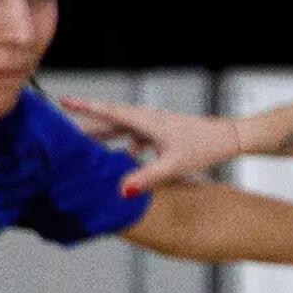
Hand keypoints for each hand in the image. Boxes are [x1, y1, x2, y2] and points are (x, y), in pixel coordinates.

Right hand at [56, 94, 251, 196]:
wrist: (230, 138)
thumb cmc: (204, 148)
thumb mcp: (174, 165)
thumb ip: (147, 178)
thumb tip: (121, 191)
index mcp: (146, 121)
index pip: (108, 111)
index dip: (84, 107)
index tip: (62, 101)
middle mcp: (147, 118)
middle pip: (111, 120)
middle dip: (87, 124)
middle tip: (63, 130)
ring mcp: (155, 125)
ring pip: (123, 129)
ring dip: (105, 136)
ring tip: (86, 146)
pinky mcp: (163, 132)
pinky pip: (136, 137)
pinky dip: (126, 145)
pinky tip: (125, 159)